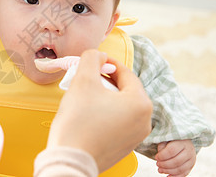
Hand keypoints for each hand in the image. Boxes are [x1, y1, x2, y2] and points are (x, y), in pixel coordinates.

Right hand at [47, 50, 152, 172]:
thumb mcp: (83, 80)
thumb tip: (99, 55)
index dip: (108, 64)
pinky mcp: (124, 147)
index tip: (94, 61)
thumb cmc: (78, 122)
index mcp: (141, 103)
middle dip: (106, 81)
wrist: (70, 160)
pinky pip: (118, 122)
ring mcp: (136, 136)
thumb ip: (92, 58)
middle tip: (88, 78)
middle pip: (125, 90)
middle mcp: (145, 121)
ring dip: (106, 97)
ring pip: (122, 106)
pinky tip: (89, 115)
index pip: (126, 74)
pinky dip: (106, 114)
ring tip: (86, 96)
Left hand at [155, 140, 195, 176]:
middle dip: (164, 165)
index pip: (171, 151)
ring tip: (160, 170)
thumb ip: (162, 147)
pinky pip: (184, 174)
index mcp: (182, 142)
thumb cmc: (172, 141)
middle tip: (157, 164)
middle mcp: (189, 151)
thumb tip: (160, 158)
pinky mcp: (191, 166)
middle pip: (176, 161)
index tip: (156, 157)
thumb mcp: (166, 140)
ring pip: (180, 169)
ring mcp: (191, 160)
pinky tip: (167, 176)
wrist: (184, 142)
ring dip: (168, 171)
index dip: (162, 156)